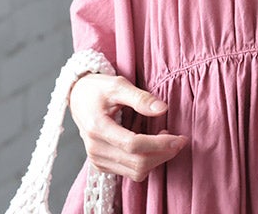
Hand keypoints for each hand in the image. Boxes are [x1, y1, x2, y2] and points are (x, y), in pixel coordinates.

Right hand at [69, 73, 187, 181]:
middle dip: (163, 154)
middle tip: (179, 140)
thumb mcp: (118, 85)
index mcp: (98, 127)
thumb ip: (141, 98)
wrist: (78, 97)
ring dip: (156, 159)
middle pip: (137, 163)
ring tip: (165, 140)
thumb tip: (163, 109)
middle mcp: (96, 149)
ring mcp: (97, 159)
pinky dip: (145, 162)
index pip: (133, 145)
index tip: (179, 138)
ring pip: (135, 172)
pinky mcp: (101, 164)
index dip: (160, 144)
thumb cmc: (98, 89)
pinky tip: (151, 145)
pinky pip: (129, 172)